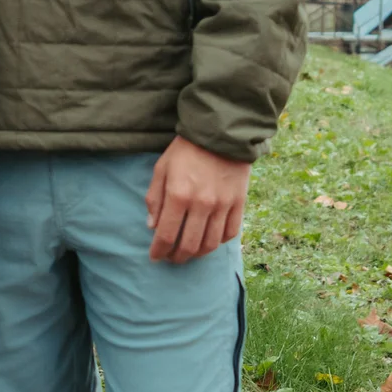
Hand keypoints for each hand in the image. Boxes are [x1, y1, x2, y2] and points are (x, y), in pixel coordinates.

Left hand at [145, 136, 249, 263]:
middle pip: (189, 245)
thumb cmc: (185, 150)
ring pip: (211, 244)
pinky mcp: (239, 203)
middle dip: (177, 257)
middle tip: (171, 258)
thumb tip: (152, 226)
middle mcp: (202, 204)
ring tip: (188, 253)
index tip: (154, 256)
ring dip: (197, 254)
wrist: (220, 133)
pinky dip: (219, 242)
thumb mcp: (162, 168)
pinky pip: (230, 233)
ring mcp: (223, 205)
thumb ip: (155, 198)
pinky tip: (209, 241)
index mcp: (179, 195)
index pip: (166, 235)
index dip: (159, 250)